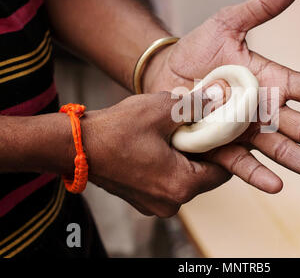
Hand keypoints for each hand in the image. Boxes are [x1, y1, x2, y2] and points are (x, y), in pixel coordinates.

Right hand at [82, 91, 229, 216]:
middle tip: (194, 127)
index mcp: (181, 185)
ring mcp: (155, 205)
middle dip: (202, 152)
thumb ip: (195, 105)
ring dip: (185, 158)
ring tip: (174, 133)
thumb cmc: (116, 130)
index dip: (222, 149)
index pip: (222, 172)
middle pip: (204, 177)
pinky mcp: (142, 200)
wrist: (74, 146)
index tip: (216, 130)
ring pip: (185, 179)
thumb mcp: (161, 109)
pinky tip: (158, 145)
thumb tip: (218, 98)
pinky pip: (167, 182)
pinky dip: (170, 165)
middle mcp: (171, 203)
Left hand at [144, 0, 299, 191]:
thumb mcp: (229, 23)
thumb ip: (261, 8)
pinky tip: (276, 185)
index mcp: (273, 81)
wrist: (164, 75)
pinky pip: (241, 163)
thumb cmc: (198, 50)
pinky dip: (257, 175)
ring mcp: (245, 132)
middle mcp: (265, 111)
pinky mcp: (221, 147)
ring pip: (284, 152)